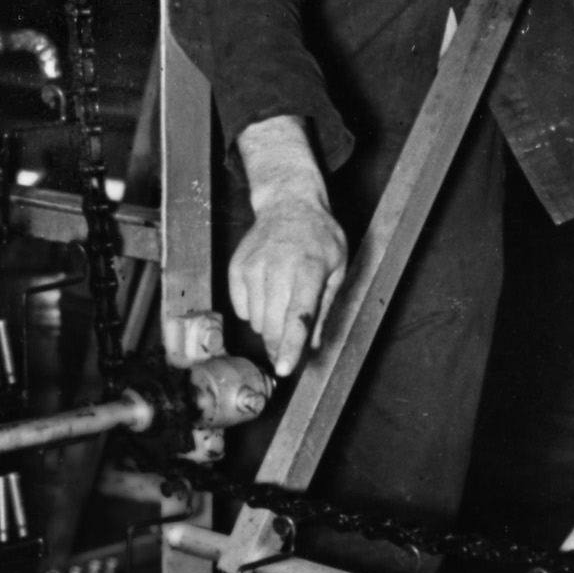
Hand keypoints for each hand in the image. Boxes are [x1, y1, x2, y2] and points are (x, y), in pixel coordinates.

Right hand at [232, 117, 348, 376]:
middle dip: (281, 345)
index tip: (285, 369)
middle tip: (289, 351)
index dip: (291, 346)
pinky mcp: (236, 268)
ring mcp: (252, 267)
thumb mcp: (337, 269)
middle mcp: (277, 268)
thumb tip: (312, 345)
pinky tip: (268, 293)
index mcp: (308, 269)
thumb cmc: (319, 238)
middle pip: (273, 325)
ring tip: (284, 303)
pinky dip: (255, 312)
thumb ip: (324, 308)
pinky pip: (242, 310)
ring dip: (270, 327)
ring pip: (257, 321)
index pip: (297, 315)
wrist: (288, 204)